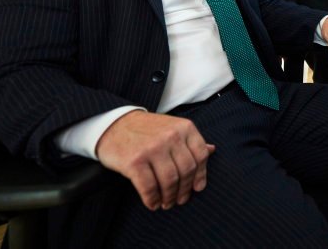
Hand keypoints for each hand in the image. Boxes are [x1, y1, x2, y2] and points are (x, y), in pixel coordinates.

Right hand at [95, 110, 214, 210]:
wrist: (114, 124)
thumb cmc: (147, 129)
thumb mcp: (173, 127)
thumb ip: (191, 140)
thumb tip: (213, 150)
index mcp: (184, 127)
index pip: (201, 156)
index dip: (201, 175)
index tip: (197, 188)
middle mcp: (171, 136)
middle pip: (186, 170)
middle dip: (184, 190)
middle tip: (180, 200)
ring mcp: (153, 148)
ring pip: (170, 180)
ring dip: (169, 197)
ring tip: (167, 203)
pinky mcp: (135, 161)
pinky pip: (149, 187)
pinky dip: (152, 199)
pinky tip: (153, 203)